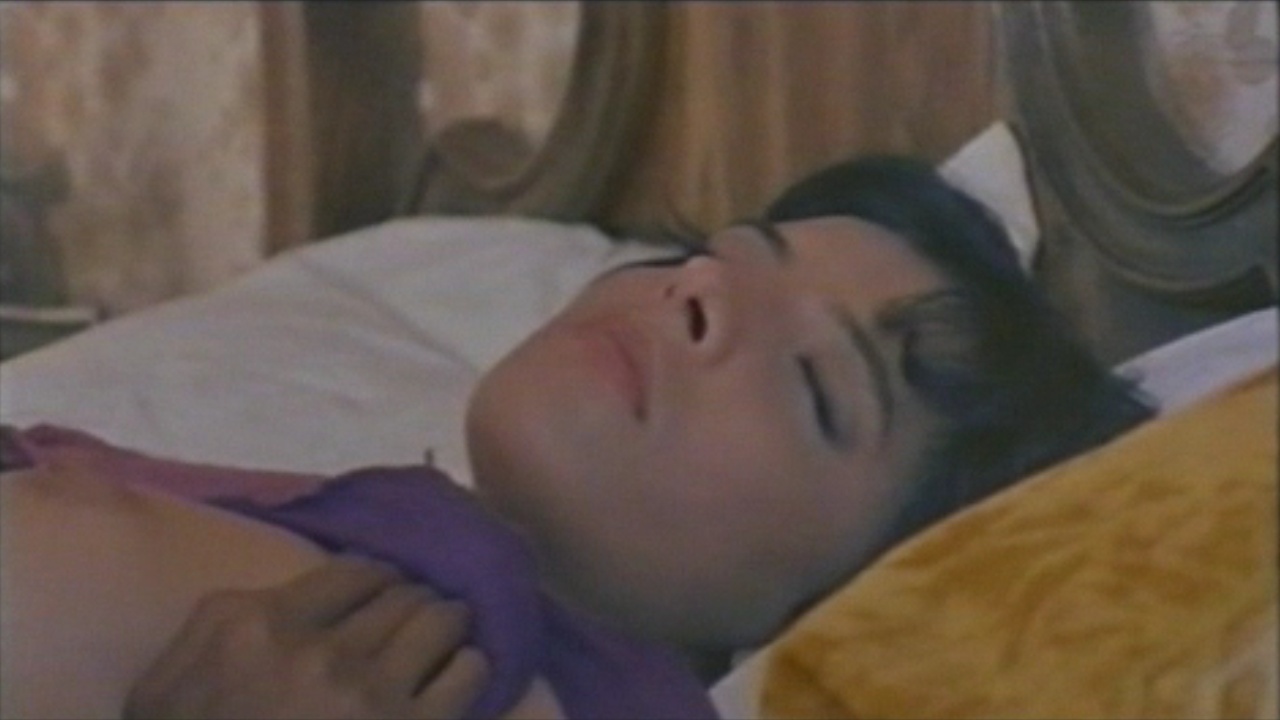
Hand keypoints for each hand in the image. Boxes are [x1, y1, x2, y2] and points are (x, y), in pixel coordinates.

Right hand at [124, 556, 488, 718]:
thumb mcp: (164, 685)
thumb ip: (218, 624)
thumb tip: (280, 593)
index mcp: (258, 625)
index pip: (351, 571)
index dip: (377, 578)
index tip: (386, 588)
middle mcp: (322, 649)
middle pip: (402, 593)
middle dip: (415, 598)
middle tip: (421, 609)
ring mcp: (372, 693)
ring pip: (440, 621)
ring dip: (448, 623)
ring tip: (450, 631)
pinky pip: (467, 673)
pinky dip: (469, 666)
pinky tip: (462, 671)